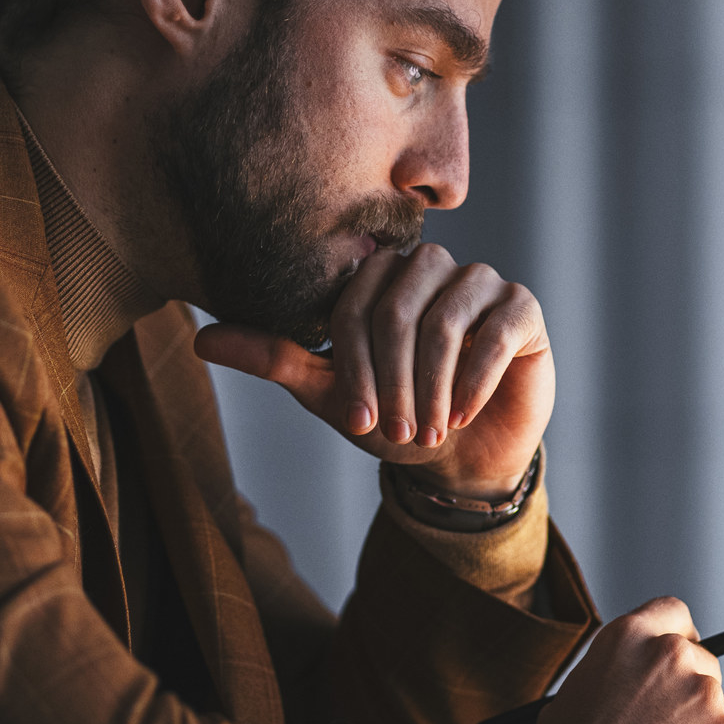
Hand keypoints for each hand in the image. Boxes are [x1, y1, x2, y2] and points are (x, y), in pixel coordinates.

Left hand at [193, 245, 552, 496]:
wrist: (463, 456)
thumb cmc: (394, 416)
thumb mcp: (330, 393)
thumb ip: (274, 358)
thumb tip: (201, 340)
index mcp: (379, 277)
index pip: (354, 304)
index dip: (353, 366)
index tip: (356, 421)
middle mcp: (429, 266)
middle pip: (398, 308)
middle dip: (392, 379)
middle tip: (396, 431)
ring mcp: (479, 283)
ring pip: (445, 320)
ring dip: (431, 385)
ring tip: (430, 429)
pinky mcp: (523, 310)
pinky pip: (496, 331)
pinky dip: (474, 379)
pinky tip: (462, 414)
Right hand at [531, 598, 723, 723]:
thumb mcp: (575, 696)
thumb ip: (615, 677)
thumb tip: (634, 685)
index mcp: (630, 637)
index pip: (673, 613)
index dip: (677, 637)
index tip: (677, 659)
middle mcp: (673, 656)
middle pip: (701, 661)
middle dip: (688, 692)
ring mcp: (706, 696)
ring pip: (715, 709)